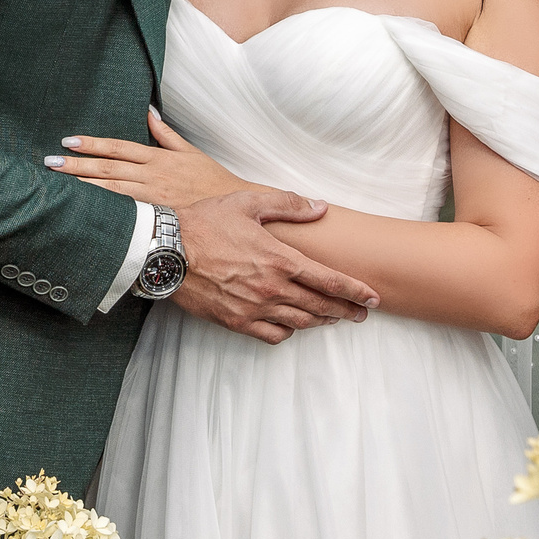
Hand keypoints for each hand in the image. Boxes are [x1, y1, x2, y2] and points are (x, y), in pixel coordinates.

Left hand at [46, 109, 244, 207]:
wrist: (232, 210)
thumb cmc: (211, 181)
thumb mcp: (190, 151)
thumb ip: (165, 134)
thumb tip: (149, 112)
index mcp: (158, 158)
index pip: (118, 148)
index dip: (93, 144)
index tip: (69, 141)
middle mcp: (152, 177)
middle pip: (108, 169)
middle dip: (77, 165)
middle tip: (50, 162)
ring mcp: (152, 199)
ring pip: (111, 192)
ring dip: (84, 186)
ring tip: (58, 183)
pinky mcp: (155, 217)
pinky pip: (124, 212)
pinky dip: (103, 209)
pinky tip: (84, 208)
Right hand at [175, 190, 378, 344]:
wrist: (165, 250)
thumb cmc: (204, 223)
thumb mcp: (248, 203)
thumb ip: (288, 204)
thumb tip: (320, 207)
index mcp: (280, 259)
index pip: (329, 280)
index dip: (356, 291)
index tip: (373, 299)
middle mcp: (272, 288)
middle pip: (321, 306)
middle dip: (346, 311)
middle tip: (361, 314)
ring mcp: (254, 308)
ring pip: (300, 323)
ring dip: (321, 322)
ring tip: (333, 319)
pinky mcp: (236, 321)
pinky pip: (272, 335)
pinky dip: (288, 332)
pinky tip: (292, 325)